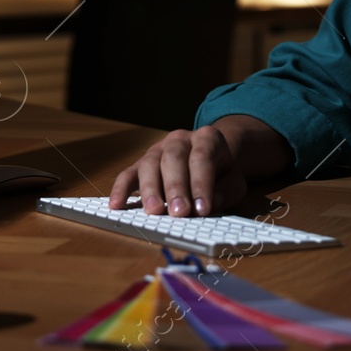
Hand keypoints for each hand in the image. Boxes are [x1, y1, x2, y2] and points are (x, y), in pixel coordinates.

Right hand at [109, 125, 247, 216]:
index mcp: (207, 138)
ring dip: (150, 189)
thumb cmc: (220, 173)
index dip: (201, 184)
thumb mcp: (234, 180)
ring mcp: (157, 149)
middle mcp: (179, 139)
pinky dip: (120, 189)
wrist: (208, 156)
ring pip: (149, 164)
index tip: (202, 209)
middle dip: (176, 187)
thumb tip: (210, 203)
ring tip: (154, 211)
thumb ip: (226, 191)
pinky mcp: (140, 164)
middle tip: (179, 212)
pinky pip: (127, 173)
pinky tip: (116, 204)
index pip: (202, 158)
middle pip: (174, 158)